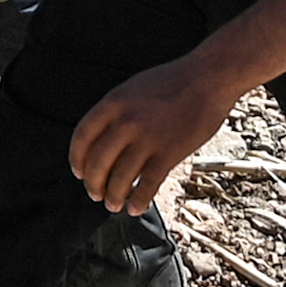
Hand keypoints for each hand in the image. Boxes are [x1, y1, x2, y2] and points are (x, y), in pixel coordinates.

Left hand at [61, 57, 241, 215]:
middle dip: (93, 184)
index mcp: (113, 103)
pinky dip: (139, 201)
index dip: (77, 159)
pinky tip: (136, 208)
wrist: (208, 78)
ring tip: (113, 205)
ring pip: (121, 178)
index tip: (79, 172)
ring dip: (114, 197)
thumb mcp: (133, 89)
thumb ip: (116, 112)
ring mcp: (148, 138)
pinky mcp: (169, 153)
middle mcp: (126, 122)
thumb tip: (103, 139)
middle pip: (98, 162)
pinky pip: (148, 184)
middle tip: (95, 194)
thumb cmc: (173, 82)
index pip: (82, 137)